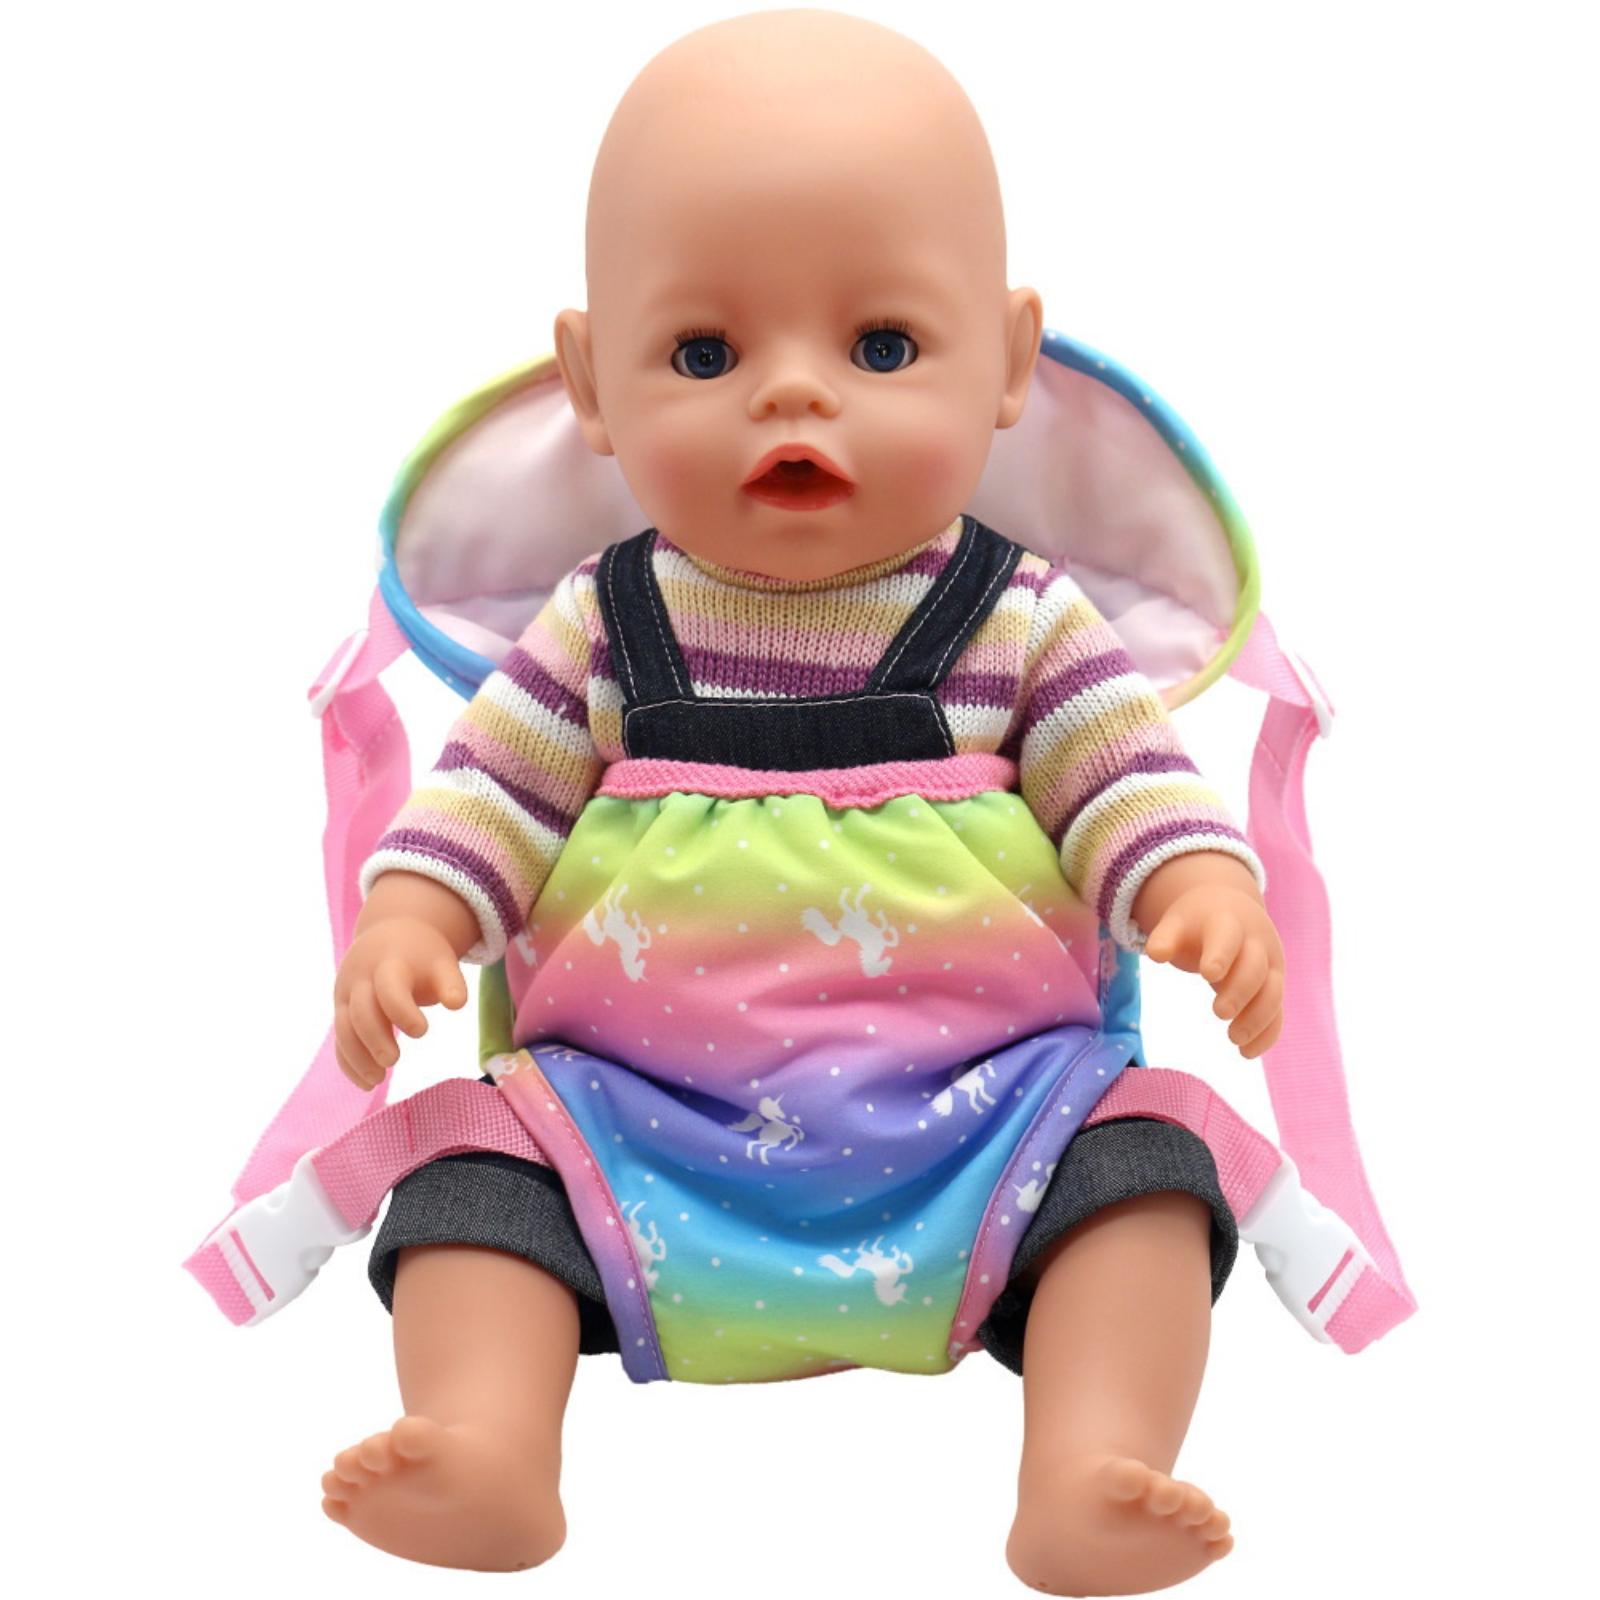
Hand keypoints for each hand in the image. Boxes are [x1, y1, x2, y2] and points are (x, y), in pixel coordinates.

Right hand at [332, 873, 477, 1088]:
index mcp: (389, 964)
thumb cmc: (421, 955)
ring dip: (357, 1057)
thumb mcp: (441, 961)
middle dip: (374, 1039)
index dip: (403, 1012)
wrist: (389, 933)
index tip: (422, 1031)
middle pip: (360, 1012)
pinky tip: (366, 1083)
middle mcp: (361, 979)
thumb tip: (457, 1004)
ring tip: (376, 1081)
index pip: (389, 989)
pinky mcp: (341, 1010)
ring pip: (343, 1029)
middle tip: (394, 1061)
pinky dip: (348, 1062)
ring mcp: (346, 995)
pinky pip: (339, 1039)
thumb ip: (451, 982)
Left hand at [1133, 853, 1284, 1059]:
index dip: (1221, 955)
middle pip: (1255, 969)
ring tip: (1234, 1039)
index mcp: (1228, 924)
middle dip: (1240, 992)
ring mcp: (1270, 966)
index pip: (1228, 938)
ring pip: (1273, 993)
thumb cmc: (1197, 922)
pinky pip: (1278, 1012)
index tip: (1208, 975)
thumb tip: (1155, 954)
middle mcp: (1256, 944)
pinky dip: (1267, 1033)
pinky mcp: (1274, 986)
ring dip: (1257, 1018)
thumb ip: (1164, 938)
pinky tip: (1247, 1053)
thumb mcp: (1177, 923)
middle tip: (1218, 1013)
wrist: (1229, 908)